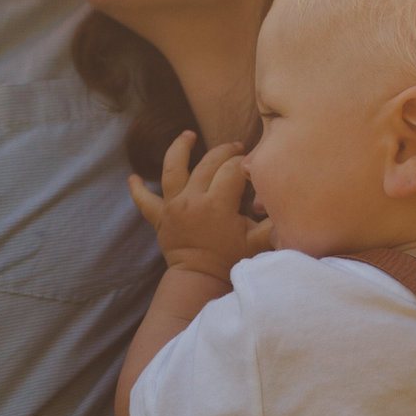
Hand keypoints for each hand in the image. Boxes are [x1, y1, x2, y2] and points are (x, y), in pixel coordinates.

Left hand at [127, 133, 270, 282]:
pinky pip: (144, 201)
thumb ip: (273, 220)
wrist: (200, 281)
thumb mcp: (258, 241)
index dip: (246, 164)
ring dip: (180, 149)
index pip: (233, 171)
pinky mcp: (160, 218)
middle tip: (237, 148)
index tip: (254, 165)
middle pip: (208, 163)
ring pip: (173, 169)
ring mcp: (173, 207)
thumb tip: (283, 198)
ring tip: (188, 135)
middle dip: (225, 152)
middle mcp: (192, 200)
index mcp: (217, 204)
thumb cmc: (230, 261)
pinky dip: (138, 189)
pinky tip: (133, 177)